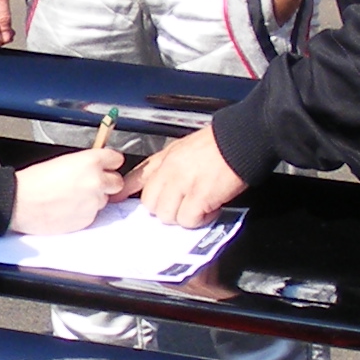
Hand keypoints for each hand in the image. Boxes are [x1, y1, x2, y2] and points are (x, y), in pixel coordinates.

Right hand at [10, 145, 124, 233]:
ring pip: (105, 200)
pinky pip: (94, 214)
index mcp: (90, 162)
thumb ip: (85, 164)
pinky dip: (84, 212)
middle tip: (90, 184)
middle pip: (117, 182)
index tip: (107, 166)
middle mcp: (96, 182)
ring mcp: (94, 202)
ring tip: (72, 197)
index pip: (116, 159)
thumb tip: (96, 168)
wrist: (20, 203)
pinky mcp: (88, 219)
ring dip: (94, 198)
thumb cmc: (34, 182)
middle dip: (107, 183)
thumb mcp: (63, 161)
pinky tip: (68, 208)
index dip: (110, 163)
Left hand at [131, 126, 247, 225]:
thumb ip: (167, 165)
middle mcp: (169, 171)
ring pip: (167, 215)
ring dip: (184, 216)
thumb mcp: (183, 148)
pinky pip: (188, 220)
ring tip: (200, 205)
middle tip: (184, 204)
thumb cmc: (218, 144)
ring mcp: (182, 184)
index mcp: (164, 159)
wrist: (240, 139)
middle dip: (165, 209)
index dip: (126, 192)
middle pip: (150, 204)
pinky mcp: (199, 196)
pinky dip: (200, 219)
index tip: (118, 199)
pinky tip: (211, 208)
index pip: (136, 178)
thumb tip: (158, 183)